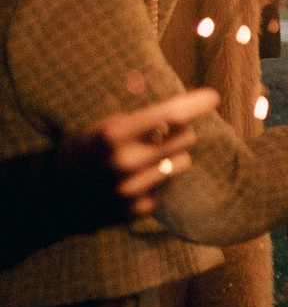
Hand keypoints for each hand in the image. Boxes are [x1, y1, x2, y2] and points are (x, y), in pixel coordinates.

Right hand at [65, 86, 219, 219]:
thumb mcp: (104, 126)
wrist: (56, 195)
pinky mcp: (140, 209)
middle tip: (164, 134)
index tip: (212, 97)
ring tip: (150, 158)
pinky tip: (142, 178)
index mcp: (115, 136)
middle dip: (180, 132)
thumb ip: (142, 118)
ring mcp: (133, 189)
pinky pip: (173, 184)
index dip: (195, 104)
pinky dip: (164, 178)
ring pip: (184, 162)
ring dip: (173, 156)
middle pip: (186, 137)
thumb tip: (185, 106)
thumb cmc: (85, 151)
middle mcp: (126, 163)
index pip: (170, 116)